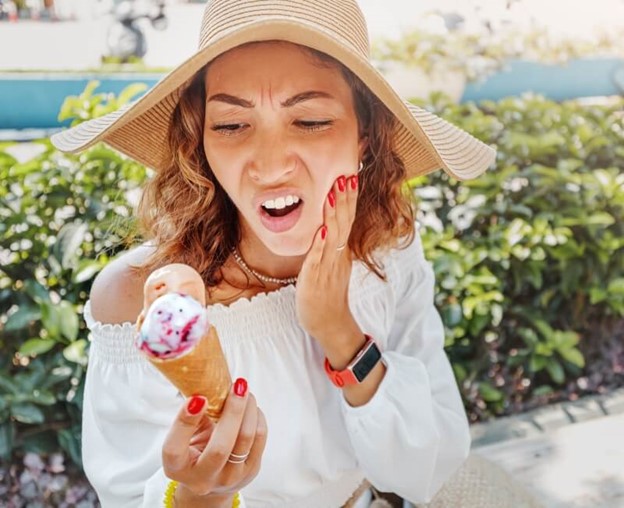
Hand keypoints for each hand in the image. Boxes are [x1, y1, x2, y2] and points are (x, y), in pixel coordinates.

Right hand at [162, 379, 267, 504]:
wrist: (211, 479)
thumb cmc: (194, 450)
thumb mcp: (183, 436)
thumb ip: (191, 415)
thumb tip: (205, 383)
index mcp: (177, 468)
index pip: (174, 449)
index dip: (184, 423)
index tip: (198, 398)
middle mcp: (203, 478)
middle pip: (220, 448)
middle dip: (233, 411)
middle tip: (237, 385)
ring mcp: (229, 478)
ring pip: (246, 438)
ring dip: (248, 408)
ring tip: (244, 391)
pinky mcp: (250, 471)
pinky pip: (259, 437)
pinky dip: (256, 416)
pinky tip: (250, 406)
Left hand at [296, 173, 361, 352]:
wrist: (330, 322)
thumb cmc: (327, 294)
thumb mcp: (331, 264)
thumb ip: (331, 245)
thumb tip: (327, 226)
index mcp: (341, 251)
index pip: (347, 219)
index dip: (348, 198)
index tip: (350, 176)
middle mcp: (338, 255)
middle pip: (344, 222)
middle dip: (344, 198)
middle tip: (346, 174)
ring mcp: (328, 266)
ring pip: (334, 235)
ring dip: (334, 213)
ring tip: (334, 191)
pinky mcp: (316, 278)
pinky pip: (319, 258)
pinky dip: (321, 243)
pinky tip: (322, 229)